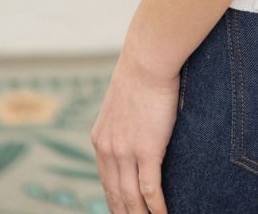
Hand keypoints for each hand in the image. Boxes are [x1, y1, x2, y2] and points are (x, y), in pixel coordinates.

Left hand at [90, 46, 179, 213]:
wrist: (148, 59)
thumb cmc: (140, 73)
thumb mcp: (122, 102)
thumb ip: (122, 122)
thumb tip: (134, 128)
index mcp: (100, 139)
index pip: (106, 181)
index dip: (114, 202)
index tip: (122, 212)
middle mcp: (108, 149)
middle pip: (116, 195)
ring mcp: (126, 151)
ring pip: (131, 197)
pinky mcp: (147, 149)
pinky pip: (150, 188)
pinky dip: (157, 206)